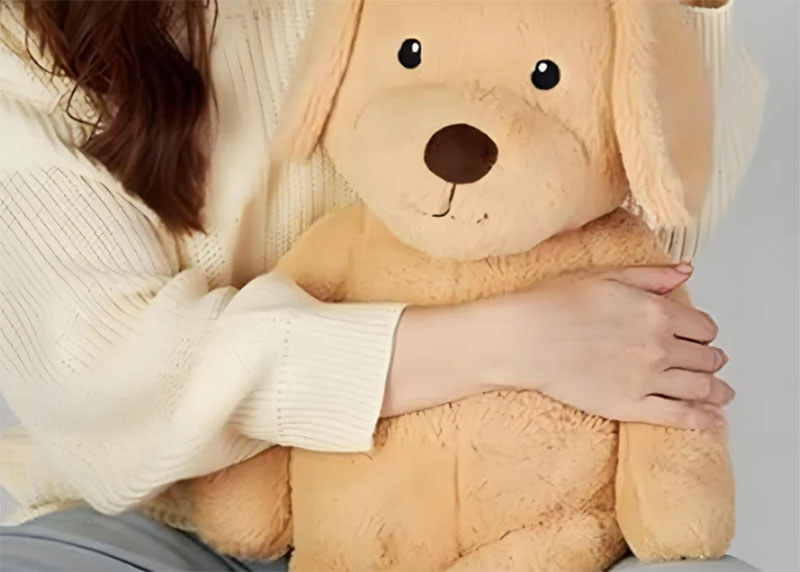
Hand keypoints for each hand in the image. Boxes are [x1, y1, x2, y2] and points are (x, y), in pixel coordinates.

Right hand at [486, 264, 731, 428]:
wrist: (526, 338)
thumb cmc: (556, 303)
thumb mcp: (606, 276)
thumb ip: (652, 276)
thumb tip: (685, 272)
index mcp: (657, 312)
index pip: (704, 327)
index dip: (704, 332)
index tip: (699, 336)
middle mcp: (660, 347)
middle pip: (707, 358)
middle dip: (712, 360)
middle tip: (710, 363)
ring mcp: (648, 379)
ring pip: (701, 388)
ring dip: (718, 391)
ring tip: (722, 393)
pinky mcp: (631, 406)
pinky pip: (679, 416)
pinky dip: (703, 420)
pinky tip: (713, 420)